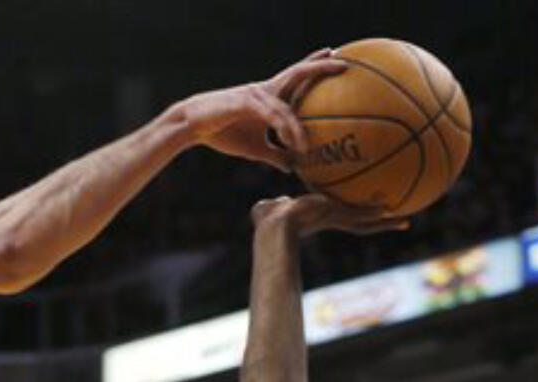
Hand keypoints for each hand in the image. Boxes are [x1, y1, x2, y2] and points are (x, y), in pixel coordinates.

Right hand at [180, 49, 346, 170]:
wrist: (193, 126)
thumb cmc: (223, 133)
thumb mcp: (254, 148)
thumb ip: (275, 154)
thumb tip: (293, 167)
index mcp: (269, 96)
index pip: (296, 78)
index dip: (314, 67)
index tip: (335, 59)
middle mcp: (266, 91)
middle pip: (297, 73)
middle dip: (319, 67)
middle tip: (344, 65)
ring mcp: (256, 95)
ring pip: (286, 103)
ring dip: (300, 123)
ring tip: (309, 143)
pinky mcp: (246, 103)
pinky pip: (272, 117)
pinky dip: (285, 130)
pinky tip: (294, 143)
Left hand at [251, 194, 410, 236]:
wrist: (273, 225)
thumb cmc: (268, 219)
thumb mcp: (274, 208)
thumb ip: (278, 204)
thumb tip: (276, 201)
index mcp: (322, 219)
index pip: (346, 219)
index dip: (357, 217)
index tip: (366, 216)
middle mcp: (333, 222)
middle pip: (363, 225)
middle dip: (379, 223)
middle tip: (398, 222)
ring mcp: (336, 220)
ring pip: (367, 223)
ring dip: (386, 222)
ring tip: (405, 221)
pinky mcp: (336, 216)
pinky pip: (362, 215)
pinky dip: (376, 214)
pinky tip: (392, 209)